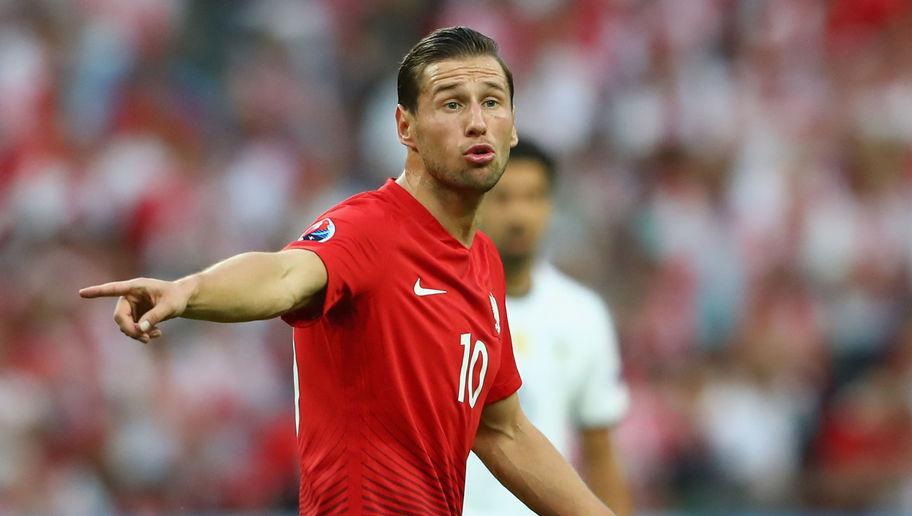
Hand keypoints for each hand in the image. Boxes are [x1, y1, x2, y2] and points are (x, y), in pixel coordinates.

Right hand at [79, 277, 193, 342]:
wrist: (182, 299)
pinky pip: (132, 329)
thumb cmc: (176, 297)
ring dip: (137, 334)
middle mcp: (129, 296)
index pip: (113, 289)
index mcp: (135, 287)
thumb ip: (155, 316)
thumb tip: (140, 329)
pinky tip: (156, 334)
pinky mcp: (134, 315)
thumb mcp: (169, 307)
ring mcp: (131, 307)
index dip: (97, 292)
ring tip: (154, 336)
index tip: (82, 293)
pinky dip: (141, 334)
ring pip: (124, 325)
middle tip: (144, 338)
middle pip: (119, 316)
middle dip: (130, 329)